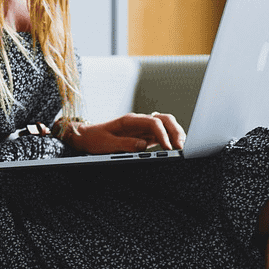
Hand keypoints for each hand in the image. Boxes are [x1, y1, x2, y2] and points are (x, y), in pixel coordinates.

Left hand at [69, 112, 185, 154]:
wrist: (87, 137)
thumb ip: (124, 144)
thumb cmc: (95, 139)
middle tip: (181, 146)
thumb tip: (142, 146)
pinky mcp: (144, 137)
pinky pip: (161, 135)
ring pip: (165, 126)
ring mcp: (142, 129)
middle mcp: (139, 122)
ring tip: (181, 147)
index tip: (168, 147)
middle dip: (175, 130)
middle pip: (164, 119)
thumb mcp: (106, 144)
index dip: (163, 134)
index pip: (153, 122)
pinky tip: (173, 148)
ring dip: (175, 134)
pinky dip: (170, 140)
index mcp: (130, 120)